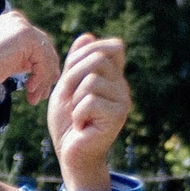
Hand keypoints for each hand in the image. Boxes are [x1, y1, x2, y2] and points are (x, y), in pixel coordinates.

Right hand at [0, 10, 61, 123]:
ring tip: (35, 98)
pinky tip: (29, 89)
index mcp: (11, 22)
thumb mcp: (5, 61)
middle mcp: (18, 20)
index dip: (44, 64)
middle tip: (42, 95)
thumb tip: (44, 66)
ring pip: (46, 55)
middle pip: (44, 48)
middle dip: (46, 73)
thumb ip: (22, 58)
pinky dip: (40, 77)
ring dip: (44, 79)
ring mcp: (22, 27)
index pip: (37, 43)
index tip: (43, 84)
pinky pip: (43, 60)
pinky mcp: (26, 37)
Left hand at [47, 34, 129, 190]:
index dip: (87, 52)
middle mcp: (122, 86)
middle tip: (66, 98)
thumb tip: (86, 35)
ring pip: (91, 80)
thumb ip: (75, 64)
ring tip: (77, 115)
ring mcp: (123, 100)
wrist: (71, 155)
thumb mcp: (67, 88)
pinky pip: (90, 101)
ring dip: (73, 99)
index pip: (113, 46)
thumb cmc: (67, 123)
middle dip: (72, 75)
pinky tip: (81, 126)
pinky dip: (77, 114)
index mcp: (113, 76)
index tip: (69, 74)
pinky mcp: (118, 116)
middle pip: (98, 58)